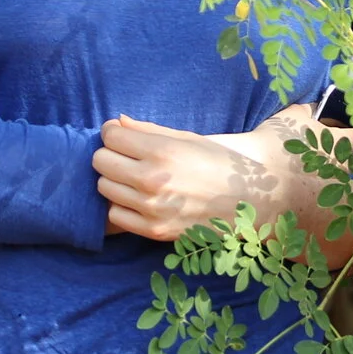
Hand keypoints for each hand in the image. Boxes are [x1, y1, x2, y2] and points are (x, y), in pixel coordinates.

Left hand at [94, 105, 328, 240]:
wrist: (252, 196)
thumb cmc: (219, 160)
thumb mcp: (186, 138)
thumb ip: (147, 131)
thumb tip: (116, 123)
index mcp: (162, 151)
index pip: (110, 137)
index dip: (113, 133)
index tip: (122, 135)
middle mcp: (153, 180)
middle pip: (101, 162)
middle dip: (111, 155)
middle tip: (127, 156)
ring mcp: (152, 208)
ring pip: (104, 188)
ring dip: (115, 181)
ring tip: (135, 178)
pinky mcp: (155, 231)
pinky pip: (115, 216)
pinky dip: (122, 207)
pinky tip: (139, 200)